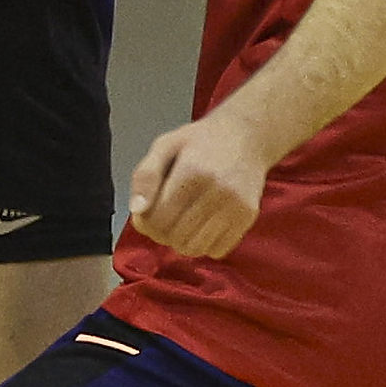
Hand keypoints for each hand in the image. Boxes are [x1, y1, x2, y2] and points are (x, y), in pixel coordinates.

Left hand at [125, 112, 273, 258]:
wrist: (247, 135)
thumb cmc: (201, 141)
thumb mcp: (165, 145)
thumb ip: (145, 175)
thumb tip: (137, 210)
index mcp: (191, 172)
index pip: (158, 220)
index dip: (145, 223)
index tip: (146, 214)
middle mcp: (217, 191)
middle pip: (175, 237)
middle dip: (161, 233)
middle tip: (164, 217)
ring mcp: (235, 206)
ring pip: (195, 248)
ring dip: (182, 241)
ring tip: (183, 221)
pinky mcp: (248, 216)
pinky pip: (217, 250)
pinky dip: (205, 244)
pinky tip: (203, 224)